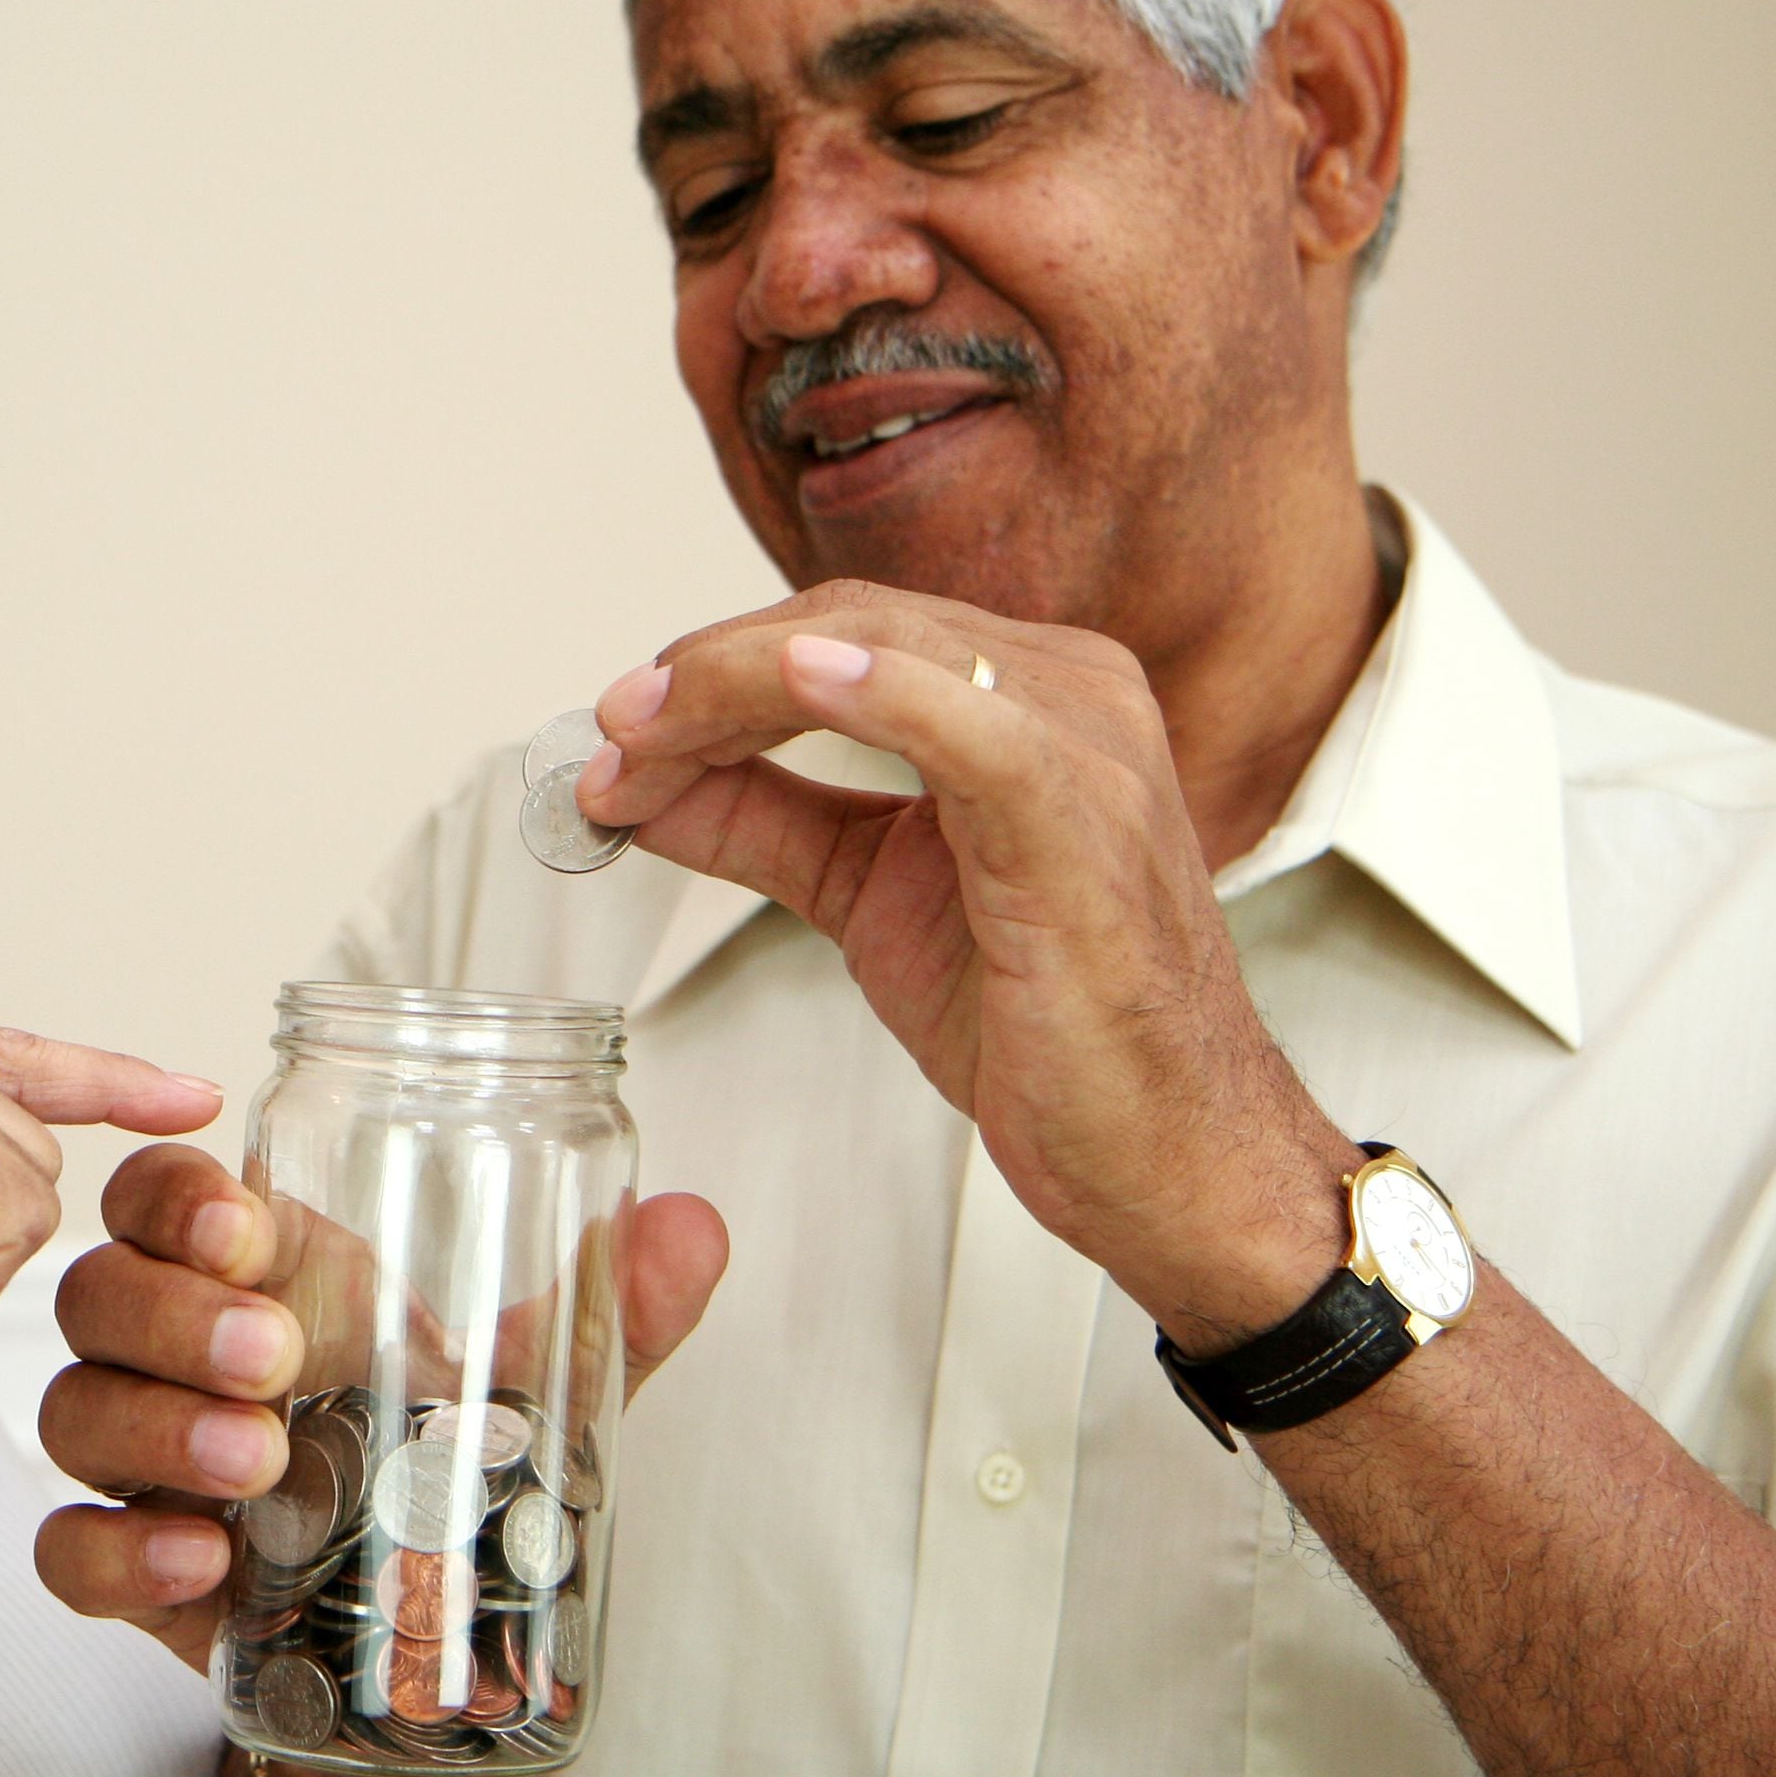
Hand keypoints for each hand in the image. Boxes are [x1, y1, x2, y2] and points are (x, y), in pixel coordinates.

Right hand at [32, 1143, 728, 1668]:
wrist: (425, 1639)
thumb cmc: (450, 1466)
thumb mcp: (544, 1391)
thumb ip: (613, 1313)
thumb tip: (696, 1227)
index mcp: (261, 1274)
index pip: (164, 1195)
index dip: (176, 1197)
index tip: (246, 1231)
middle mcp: (176, 1349)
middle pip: (101, 1288)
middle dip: (172, 1313)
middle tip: (275, 1357)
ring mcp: (143, 1457)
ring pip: (76, 1407)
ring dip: (155, 1425)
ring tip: (258, 1462)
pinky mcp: (131, 1566)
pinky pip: (67, 1546)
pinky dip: (117, 1547)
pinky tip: (203, 1557)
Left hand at [581, 582, 1356, 1348]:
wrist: (1162, 1151)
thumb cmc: (1055, 1024)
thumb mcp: (871, 896)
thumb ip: (768, 825)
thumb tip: (646, 786)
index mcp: (1024, 696)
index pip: (844, 631)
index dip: (715, 670)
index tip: (619, 732)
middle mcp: (1067, 693)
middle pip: (853, 625)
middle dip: (709, 673)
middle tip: (613, 732)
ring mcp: (1087, 746)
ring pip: (889, 652)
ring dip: (742, 685)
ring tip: (647, 734)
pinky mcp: (1086, 821)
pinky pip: (976, 728)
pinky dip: (882, 694)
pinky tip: (798, 680)